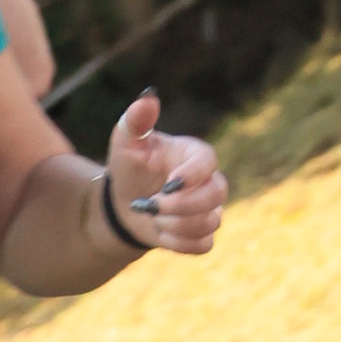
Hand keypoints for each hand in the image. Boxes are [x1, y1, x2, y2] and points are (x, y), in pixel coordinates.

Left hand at [105, 95, 223, 255]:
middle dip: (180, 206)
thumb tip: (148, 96)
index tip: (166, 184)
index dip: (190, 177)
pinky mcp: (203, 232)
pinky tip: (161, 233)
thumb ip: (136, 120)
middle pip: (216, 196)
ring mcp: (210, 208)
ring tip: (153, 216)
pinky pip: (204, 245)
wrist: (124, 202)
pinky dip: (179, 243)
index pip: (208, 163)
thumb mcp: (126, 142)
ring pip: (210, 223)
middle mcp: (210, 180)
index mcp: (195, 154)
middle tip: (150, 204)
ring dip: (175, 225)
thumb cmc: (129, 166)